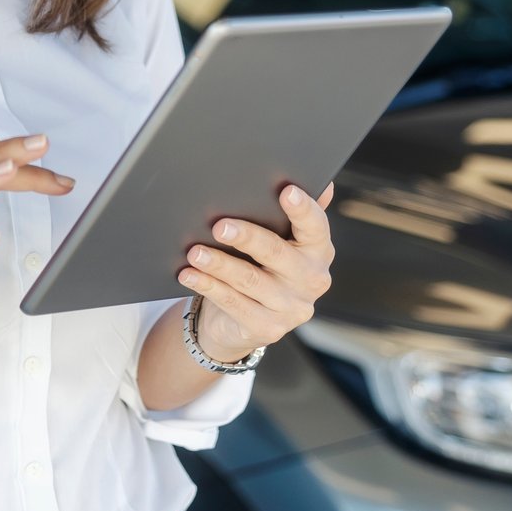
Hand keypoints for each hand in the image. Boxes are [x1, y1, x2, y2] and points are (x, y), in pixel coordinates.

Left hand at [177, 181, 336, 362]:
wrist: (247, 321)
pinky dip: (208, 286)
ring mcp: (292, 308)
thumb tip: (322, 182)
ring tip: (194, 251)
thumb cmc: (263, 267)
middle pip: (277, 253)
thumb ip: (296, 215)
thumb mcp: (281, 240)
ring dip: (219, 264)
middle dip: (247, 237)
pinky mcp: (267, 328)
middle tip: (219, 225)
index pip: (316, 226)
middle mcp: (312, 280)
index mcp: (319, 251)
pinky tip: (189, 273)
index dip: (303, 209)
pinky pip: (232, 303)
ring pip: (250, 280)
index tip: (286, 191)